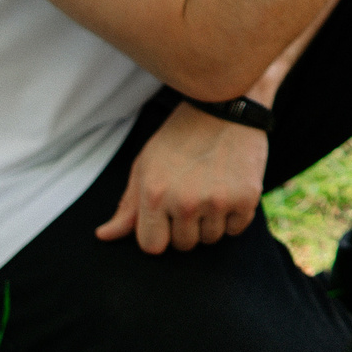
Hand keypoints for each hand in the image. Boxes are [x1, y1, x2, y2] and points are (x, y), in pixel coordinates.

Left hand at [93, 102, 268, 252]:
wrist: (227, 105)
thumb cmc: (181, 135)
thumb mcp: (146, 164)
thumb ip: (128, 205)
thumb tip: (104, 235)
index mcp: (155, 194)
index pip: (152, 246)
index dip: (159, 233)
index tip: (166, 217)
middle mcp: (185, 202)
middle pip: (184, 245)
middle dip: (186, 227)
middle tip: (192, 194)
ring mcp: (217, 201)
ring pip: (211, 239)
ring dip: (211, 222)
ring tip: (211, 188)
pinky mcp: (246, 198)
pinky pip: (236, 229)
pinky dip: (234, 216)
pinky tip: (229, 189)